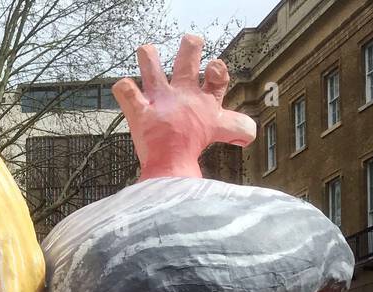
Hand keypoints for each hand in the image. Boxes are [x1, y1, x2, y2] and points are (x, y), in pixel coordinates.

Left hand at [112, 35, 255, 180]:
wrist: (173, 168)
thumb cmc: (193, 152)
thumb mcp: (220, 134)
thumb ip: (237, 129)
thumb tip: (250, 136)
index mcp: (203, 103)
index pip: (217, 78)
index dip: (218, 70)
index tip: (215, 67)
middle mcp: (182, 97)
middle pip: (187, 63)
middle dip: (189, 49)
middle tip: (190, 41)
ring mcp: (160, 103)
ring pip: (152, 71)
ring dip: (149, 59)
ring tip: (146, 51)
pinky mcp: (140, 113)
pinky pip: (127, 93)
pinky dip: (123, 88)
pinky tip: (122, 87)